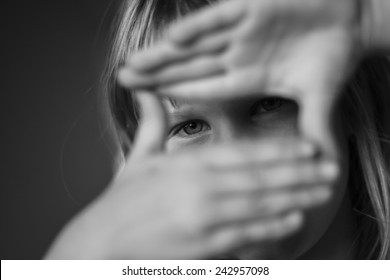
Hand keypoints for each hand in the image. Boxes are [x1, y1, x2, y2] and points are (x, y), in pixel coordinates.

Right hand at [45, 93, 337, 258]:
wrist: (99, 243)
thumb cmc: (121, 201)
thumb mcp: (137, 158)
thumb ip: (150, 123)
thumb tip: (145, 91)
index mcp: (185, 164)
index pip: (241, 153)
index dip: (278, 149)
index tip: (307, 147)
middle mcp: (198, 187)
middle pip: (259, 178)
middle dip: (299, 173)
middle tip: (330, 168)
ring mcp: (202, 217)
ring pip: (258, 204)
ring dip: (294, 197)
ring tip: (322, 191)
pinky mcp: (201, 245)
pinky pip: (243, 234)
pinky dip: (270, 227)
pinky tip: (293, 219)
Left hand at [118, 0, 362, 151]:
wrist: (356, 22)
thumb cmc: (334, 58)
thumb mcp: (318, 98)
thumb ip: (311, 127)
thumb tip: (320, 166)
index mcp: (247, 77)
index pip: (203, 86)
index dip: (174, 91)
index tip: (146, 100)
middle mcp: (239, 54)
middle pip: (190, 65)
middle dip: (156, 72)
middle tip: (122, 79)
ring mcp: (244, 30)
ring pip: (197, 41)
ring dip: (165, 52)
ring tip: (135, 62)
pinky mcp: (255, 6)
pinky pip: (220, 15)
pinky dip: (198, 25)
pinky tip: (171, 38)